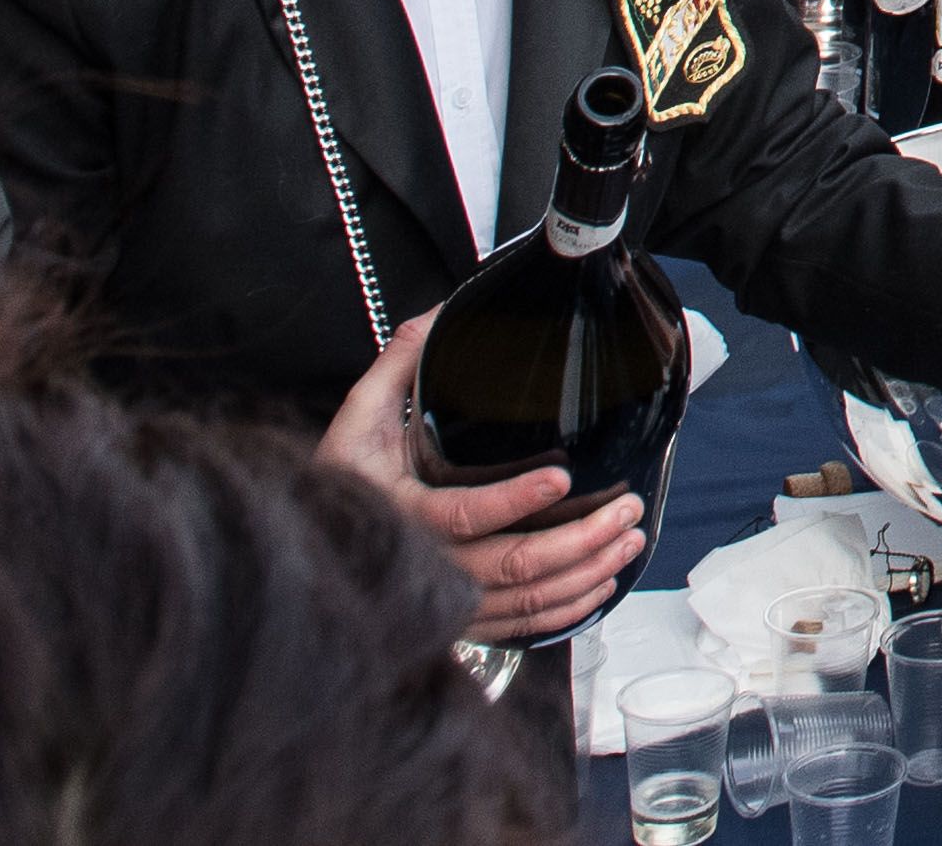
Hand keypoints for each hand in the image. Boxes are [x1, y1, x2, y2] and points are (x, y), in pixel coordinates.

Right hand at [320, 310, 647, 642]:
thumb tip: (442, 314)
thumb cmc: (342, 478)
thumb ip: (400, 364)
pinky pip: (519, 628)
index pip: (463, 513)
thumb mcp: (359, 416)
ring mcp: (443, 601)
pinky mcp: (460, 620)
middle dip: (580, 540)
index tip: (562, 474)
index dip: (514, 499)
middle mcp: (423, 564)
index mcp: (399, 510)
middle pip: (511, 567)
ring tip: (628, 539)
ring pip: (524, 602)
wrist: (313, 543)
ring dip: (586, 574)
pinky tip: (600, 583)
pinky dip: (566, 611)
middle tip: (626, 508)